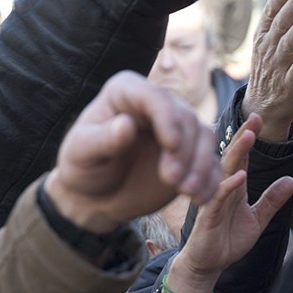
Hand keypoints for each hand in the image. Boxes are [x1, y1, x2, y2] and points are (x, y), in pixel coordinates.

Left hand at [46, 72, 219, 234]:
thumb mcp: (82, 153)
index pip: (156, 98)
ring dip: (200, 166)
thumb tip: (126, 125)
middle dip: (185, 150)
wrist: (96, 195)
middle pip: (185, 118)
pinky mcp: (190, 154)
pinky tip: (200, 199)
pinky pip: (210, 162)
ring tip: (188, 192)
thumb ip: (102, 139)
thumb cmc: (84, 167)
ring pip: (204, 137)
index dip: (168, 120)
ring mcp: (177, 129)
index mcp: (128, 93)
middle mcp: (157, 105)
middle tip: (172, 180)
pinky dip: (210, 180)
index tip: (172, 146)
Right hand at [172, 115, 292, 280]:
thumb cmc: (228, 240)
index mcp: (234, 187)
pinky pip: (216, 199)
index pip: (242, 158)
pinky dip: (228, 187)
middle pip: (233, 158)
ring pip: (223, 173)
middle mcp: (222, 188)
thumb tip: (292, 181)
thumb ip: (272, 200)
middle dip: (244, 137)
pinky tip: (239, 176)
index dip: (249, 139)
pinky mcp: (207, 217)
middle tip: (255, 117)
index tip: (260, 119)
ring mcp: (213, 201)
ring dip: (237, 155)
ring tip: (248, 137)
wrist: (209, 265)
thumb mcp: (257, 220)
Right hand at [242, 0, 292, 142]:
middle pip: (282, 24)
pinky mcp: (290, 87)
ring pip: (289, 45)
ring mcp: (278, 69)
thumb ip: (277, 6)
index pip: (272, 12)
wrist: (263, 108)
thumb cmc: (270, 66)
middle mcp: (269, 50)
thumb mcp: (269, 36)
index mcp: (263, 37)